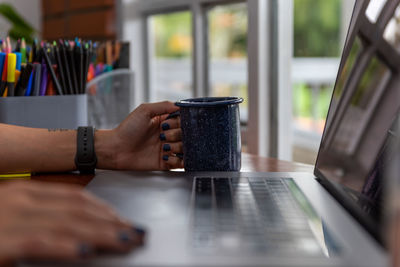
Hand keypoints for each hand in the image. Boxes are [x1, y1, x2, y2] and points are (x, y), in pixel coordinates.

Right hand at [0, 181, 144, 264]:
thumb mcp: (11, 212)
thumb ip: (39, 212)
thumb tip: (72, 226)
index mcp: (25, 192)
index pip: (76, 198)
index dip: (105, 209)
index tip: (125, 219)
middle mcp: (21, 200)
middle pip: (78, 210)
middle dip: (112, 222)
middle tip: (136, 232)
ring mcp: (10, 218)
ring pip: (67, 224)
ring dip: (102, 233)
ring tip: (127, 240)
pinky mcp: (2, 242)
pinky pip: (39, 243)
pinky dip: (64, 246)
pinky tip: (85, 252)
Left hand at [96, 101, 182, 170]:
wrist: (116, 150)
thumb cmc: (127, 129)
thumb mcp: (145, 110)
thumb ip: (164, 105)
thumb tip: (180, 105)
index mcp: (164, 122)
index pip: (182, 120)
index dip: (179, 122)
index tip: (169, 124)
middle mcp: (167, 135)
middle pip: (185, 134)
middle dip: (176, 135)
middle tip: (163, 136)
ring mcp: (167, 149)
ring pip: (185, 148)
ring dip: (177, 147)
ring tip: (164, 148)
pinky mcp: (165, 162)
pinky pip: (180, 163)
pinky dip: (177, 161)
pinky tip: (166, 157)